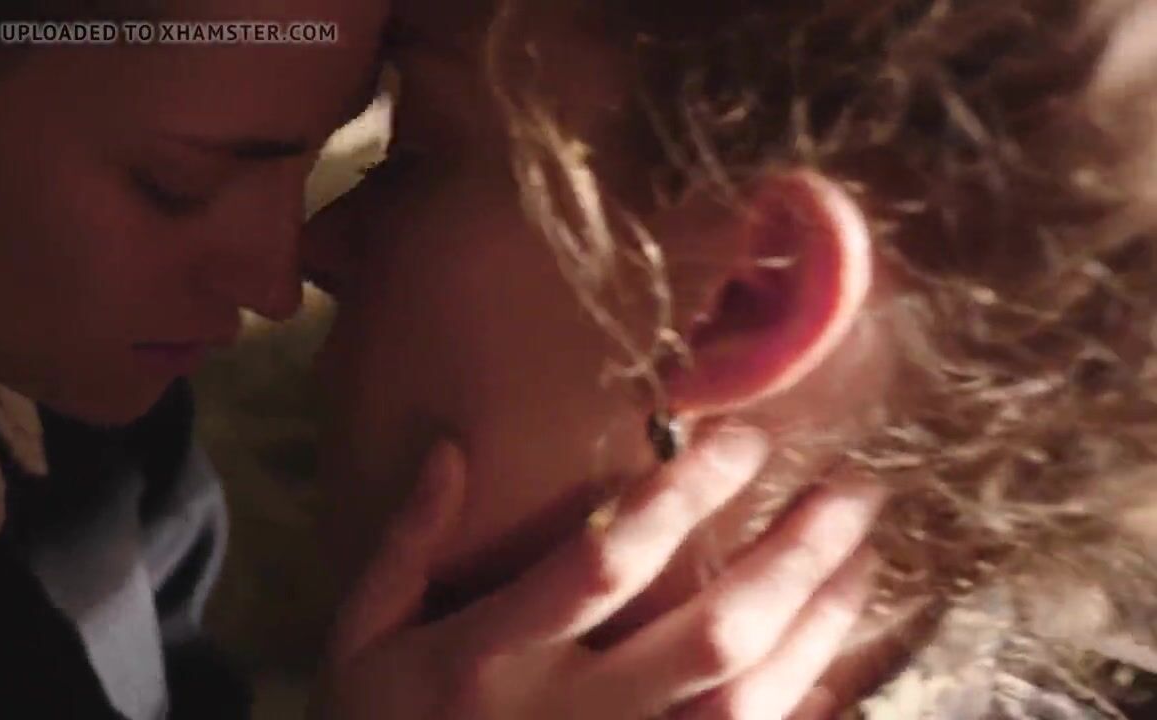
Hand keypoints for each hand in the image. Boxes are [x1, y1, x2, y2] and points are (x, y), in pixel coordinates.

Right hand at [313, 425, 885, 718]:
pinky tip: (837, 666)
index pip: (602, 564)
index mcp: (489, 656)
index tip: (743, 438)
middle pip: (711, 636)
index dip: (681, 497)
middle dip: (795, 558)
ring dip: (818, 629)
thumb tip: (452, 450)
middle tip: (854, 490)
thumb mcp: (361, 638)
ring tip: (861, 561)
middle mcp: (566, 715)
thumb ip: (408, 546)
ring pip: (747, 702)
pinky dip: (800, 711)